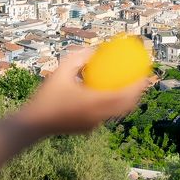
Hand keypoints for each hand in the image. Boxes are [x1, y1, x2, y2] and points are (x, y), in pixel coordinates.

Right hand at [18, 47, 153, 136]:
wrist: (34, 124)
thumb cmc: (46, 96)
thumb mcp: (60, 72)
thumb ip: (78, 59)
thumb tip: (94, 50)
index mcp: (95, 103)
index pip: (125, 95)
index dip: (138, 86)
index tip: (145, 74)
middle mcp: (98, 116)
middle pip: (126, 106)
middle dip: (137, 94)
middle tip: (140, 79)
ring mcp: (94, 124)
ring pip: (116, 112)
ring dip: (125, 100)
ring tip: (126, 86)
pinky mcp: (87, 128)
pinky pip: (104, 115)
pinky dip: (111, 105)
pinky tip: (105, 95)